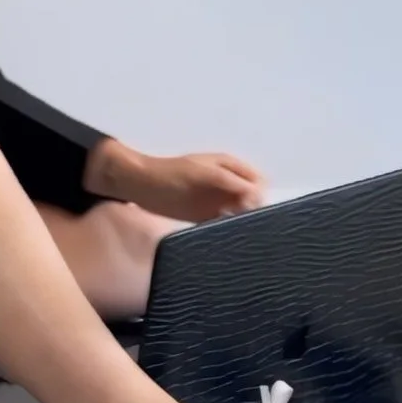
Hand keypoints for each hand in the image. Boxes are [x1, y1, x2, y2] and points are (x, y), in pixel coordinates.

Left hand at [84, 138, 264, 222]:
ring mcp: (219, 201)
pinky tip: (221, 234)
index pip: (259, 182)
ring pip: (242, 214)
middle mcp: (228, 185)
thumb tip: (257, 195)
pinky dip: (228, 230)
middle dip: (253, 210)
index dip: (259, 195)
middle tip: (239, 220)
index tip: (249, 208)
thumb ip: (231, 182)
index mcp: (231, 168)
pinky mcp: (207, 217)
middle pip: (254, 200)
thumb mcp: (203, 172)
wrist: (142, 186)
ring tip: (230, 228)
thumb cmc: (172, 173)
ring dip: (241, 222)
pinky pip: (226, 225)